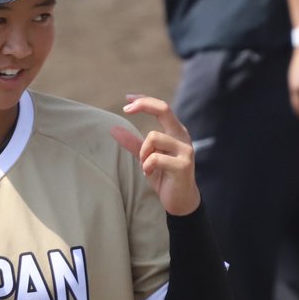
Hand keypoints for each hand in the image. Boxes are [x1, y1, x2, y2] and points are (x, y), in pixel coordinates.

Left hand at [112, 95, 201, 215]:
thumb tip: (113, 129)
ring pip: (154, 137)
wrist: (181, 200)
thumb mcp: (146, 157)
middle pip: (164, 109)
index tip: (127, 99)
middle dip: (143, 105)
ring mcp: (185, 150)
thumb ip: (133, 143)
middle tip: (125, 110)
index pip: (162, 107)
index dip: (144, 100)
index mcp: (175, 131)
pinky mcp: (183, 165)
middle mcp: (182, 136)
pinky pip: (155, 158)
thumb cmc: (164, 176)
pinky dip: (146, 166)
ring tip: (145, 165)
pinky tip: (149, 173)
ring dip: (143, 152)